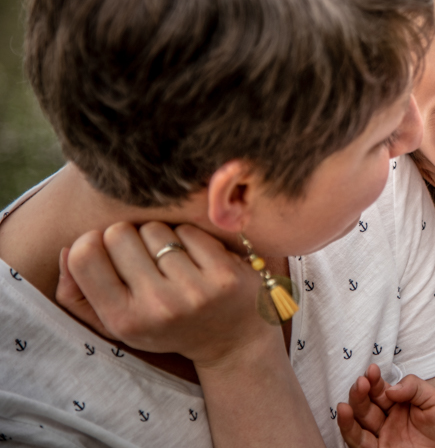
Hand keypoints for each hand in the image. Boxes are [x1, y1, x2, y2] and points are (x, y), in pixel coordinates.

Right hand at [56, 221, 272, 367]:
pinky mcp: (225, 275)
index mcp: (122, 319)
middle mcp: (157, 306)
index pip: (85, 254)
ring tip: (172, 263)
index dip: (93, 243)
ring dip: (161, 238)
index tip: (110, 253)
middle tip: (145, 260)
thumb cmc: (164, 325)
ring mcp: (194, 291)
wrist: (230, 340)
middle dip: (129, 239)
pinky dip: (189, 238)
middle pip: (119, 233)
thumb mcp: (115, 322)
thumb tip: (68, 250)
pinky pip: (189, 231)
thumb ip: (78, 293)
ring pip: (156, 228)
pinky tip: (197, 260)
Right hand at [338, 372, 434, 447]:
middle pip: (366, 405)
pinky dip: (350, 430)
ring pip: (359, 423)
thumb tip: (390, 388)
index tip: (373, 371)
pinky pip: (361, 443)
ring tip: (346, 403)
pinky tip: (345, 415)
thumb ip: (413, 388)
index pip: (380, 390)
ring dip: (351, 411)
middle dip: (361, 393)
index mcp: (399, 404)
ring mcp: (384, 437)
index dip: (374, 380)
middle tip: (361, 383)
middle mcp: (388, 420)